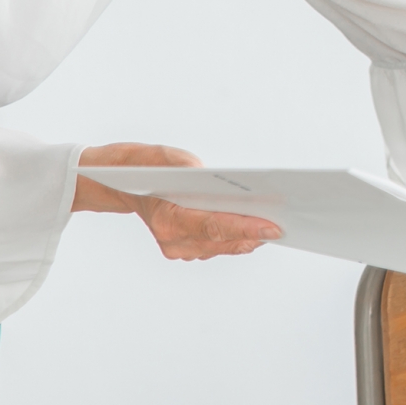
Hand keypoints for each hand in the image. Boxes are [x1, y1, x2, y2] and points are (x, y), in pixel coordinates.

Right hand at [73, 142, 281, 260]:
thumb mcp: (162, 155)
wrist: (120, 183)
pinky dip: (235, 238)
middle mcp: (172, 240)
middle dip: (254, 234)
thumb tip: (207, 173)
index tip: (273, 228)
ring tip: (275, 226)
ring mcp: (177, 248)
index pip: (213, 226)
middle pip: (223, 241)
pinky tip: (254, 227)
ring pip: (222, 247)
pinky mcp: (184, 249)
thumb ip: (183, 163)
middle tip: (285, 227)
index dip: (246, 228)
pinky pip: (217, 246)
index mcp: (167, 219)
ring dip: (247, 238)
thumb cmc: (144, 167)